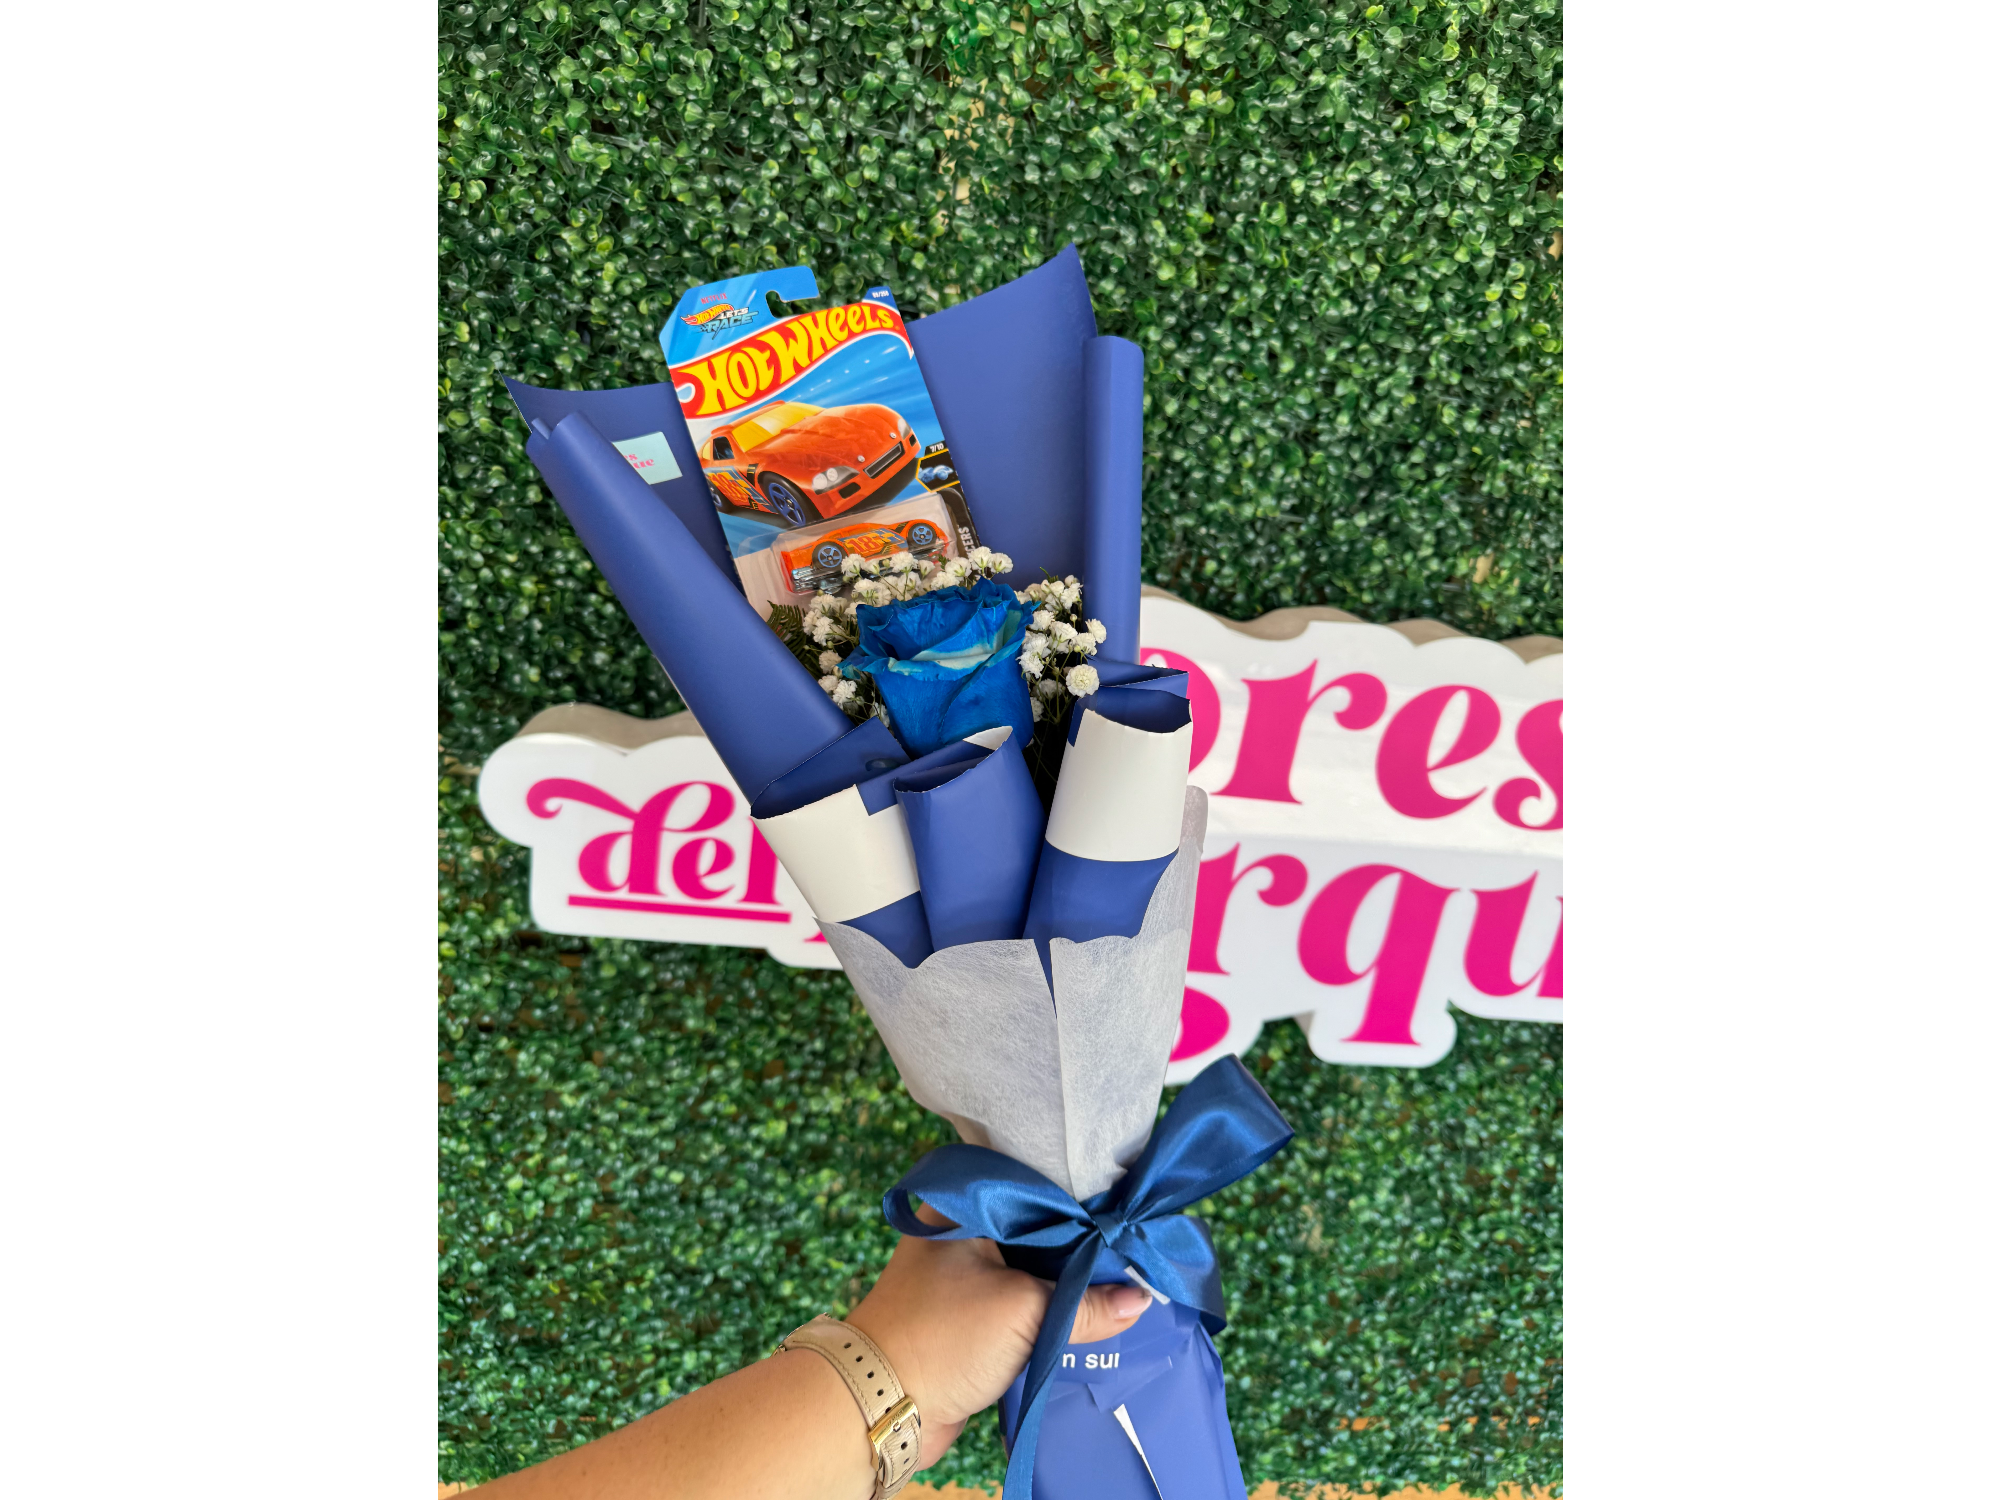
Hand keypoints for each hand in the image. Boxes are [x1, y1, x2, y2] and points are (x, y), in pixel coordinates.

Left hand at [845, 1204, 1150, 1469]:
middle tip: (1135, 1249)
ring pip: (1033, 1266)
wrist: (884, 1403)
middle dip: (1083, 1245)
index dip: (1086, 1202)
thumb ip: (1085, 1305)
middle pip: (1040, 1228)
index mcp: (966, 1206)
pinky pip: (1023, 1298)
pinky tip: (1090, 1311)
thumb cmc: (943, 1337)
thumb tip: (1141, 1299)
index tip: (1129, 1214)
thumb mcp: (1024, 1312)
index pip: (1040, 1187)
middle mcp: (965, 1230)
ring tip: (1125, 1279)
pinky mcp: (970, 1312)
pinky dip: (1052, 1306)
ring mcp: (965, 1272)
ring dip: (1069, 1280)